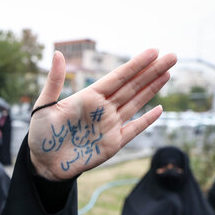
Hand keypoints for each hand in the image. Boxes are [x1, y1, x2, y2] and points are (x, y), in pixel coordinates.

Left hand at [29, 49, 176, 179]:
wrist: (43, 163)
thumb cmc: (41, 134)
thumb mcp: (44, 106)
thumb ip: (54, 81)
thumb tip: (58, 54)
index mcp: (88, 97)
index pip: (117, 77)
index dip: (136, 65)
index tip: (153, 51)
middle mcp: (102, 109)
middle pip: (132, 86)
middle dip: (152, 71)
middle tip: (173, 56)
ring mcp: (109, 125)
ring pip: (136, 103)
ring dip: (153, 88)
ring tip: (168, 73)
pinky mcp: (113, 143)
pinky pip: (133, 129)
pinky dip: (146, 120)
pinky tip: (159, 109)